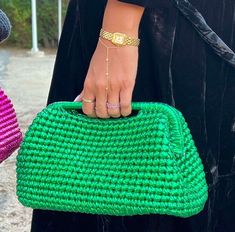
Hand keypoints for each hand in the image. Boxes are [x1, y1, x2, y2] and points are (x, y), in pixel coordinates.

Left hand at [75, 0, 143, 117]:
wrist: (117, 39)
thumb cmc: (103, 55)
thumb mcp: (90, 72)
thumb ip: (85, 90)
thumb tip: (76, 101)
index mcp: (89, 85)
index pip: (87, 109)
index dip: (93, 114)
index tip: (98, 112)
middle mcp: (100, 88)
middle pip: (101, 113)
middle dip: (106, 115)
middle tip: (110, 110)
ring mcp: (113, 87)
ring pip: (113, 111)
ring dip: (116, 114)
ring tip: (119, 109)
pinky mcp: (127, 85)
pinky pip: (125, 106)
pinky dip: (126, 111)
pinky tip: (126, 109)